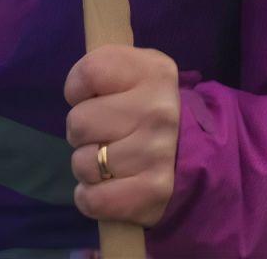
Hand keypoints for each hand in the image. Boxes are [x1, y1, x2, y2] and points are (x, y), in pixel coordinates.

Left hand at [66, 44, 180, 228]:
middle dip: (83, 131)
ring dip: (88, 166)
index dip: (78, 87)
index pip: (88, 72)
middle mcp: (160, 110)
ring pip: (83, 163)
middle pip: (78, 122)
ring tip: (110, 159)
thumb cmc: (147, 107)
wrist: (190, 152)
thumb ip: (106, 66)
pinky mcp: (153, 192)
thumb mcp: (136, 72)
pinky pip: (93, 199)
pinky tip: (106, 186)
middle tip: (105, 132)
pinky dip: (90, 197)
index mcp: (155, 71)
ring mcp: (158, 152)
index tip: (93, 95)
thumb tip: (76, 81)